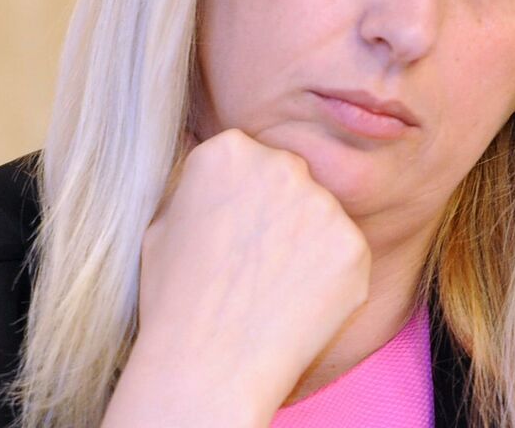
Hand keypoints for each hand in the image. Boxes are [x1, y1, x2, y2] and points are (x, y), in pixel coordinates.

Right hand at [101, 128, 370, 427]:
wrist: (210, 364)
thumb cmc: (175, 300)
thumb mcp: (161, 223)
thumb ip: (195, 186)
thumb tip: (212, 174)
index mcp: (228, 150)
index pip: (251, 159)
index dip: (244, 200)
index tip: (234, 234)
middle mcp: (280, 164)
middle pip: (290, 179)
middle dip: (279, 213)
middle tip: (257, 263)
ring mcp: (322, 203)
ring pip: (321, 215)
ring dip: (307, 243)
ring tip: (273, 288)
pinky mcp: (353, 243)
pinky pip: (345, 252)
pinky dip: (331, 276)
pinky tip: (298, 303)